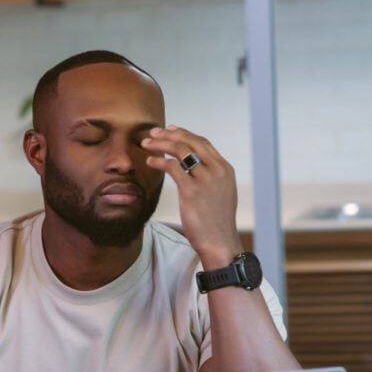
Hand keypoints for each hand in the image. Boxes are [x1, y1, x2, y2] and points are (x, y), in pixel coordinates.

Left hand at [142, 125, 242, 268]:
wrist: (220, 242)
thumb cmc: (217, 223)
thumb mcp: (221, 194)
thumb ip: (211, 178)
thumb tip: (195, 169)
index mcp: (225, 169)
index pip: (203, 143)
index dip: (185, 134)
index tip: (171, 129)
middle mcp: (217, 170)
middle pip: (191, 142)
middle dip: (170, 134)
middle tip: (153, 132)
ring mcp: (205, 179)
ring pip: (180, 151)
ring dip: (161, 144)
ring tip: (146, 143)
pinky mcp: (192, 190)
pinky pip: (172, 167)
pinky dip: (159, 161)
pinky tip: (150, 161)